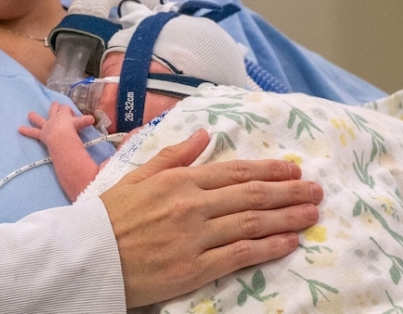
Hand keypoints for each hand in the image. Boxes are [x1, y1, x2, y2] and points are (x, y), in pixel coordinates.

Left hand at [19, 102, 94, 145]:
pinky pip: (33, 132)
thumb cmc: (73, 130)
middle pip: (54, 111)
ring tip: (29, 114)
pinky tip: (19, 129)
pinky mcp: (42, 134)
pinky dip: (26, 130)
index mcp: (65, 115)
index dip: (70, 111)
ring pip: (40, 119)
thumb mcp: (83, 124)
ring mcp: (47, 126)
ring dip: (35, 117)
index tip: (73, 114)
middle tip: (55, 103)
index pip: (67, 110)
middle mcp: (55, 118)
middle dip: (55, 107)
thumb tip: (96, 122)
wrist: (61, 135)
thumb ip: (89, 123)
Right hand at [100, 128, 322, 307]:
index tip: (292, 169)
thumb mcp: (136, 176)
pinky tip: (288, 243)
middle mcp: (191, 205)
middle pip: (250, 194)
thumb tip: (203, 133)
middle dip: (288, 191)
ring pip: (251, 222)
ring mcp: (195, 237)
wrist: (87, 257)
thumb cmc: (108, 217)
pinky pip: (240, 255)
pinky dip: (267, 247)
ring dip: (286, 217)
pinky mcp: (194, 268)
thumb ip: (172, 156)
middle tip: (315, 190)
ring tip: (311, 214)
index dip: (267, 170)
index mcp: (177, 180)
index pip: (232, 171)